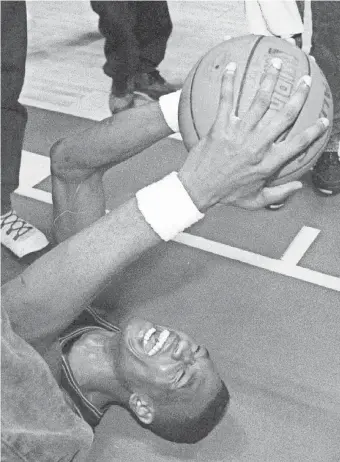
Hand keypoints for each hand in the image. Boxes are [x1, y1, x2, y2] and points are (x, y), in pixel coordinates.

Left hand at [178, 59, 328, 211]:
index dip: (314, 131)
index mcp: (269, 162)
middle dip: (299, 95)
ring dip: (271, 79)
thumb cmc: (227, 195)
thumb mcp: (256, 200)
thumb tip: (299, 186)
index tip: (323, 120)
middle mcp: (258, 145)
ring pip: (260, 100)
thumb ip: (279, 194)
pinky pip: (226, 100)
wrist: (198, 190)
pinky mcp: (221, 127)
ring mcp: (239, 133)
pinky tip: (232, 66)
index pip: (298, 143)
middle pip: (285, 115)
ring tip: (277, 62)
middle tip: (305, 80)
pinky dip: (228, 82)